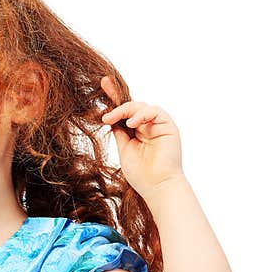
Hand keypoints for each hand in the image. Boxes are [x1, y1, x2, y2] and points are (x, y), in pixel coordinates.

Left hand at [99, 75, 184, 196]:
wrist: (157, 187)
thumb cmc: (141, 173)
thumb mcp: (124, 149)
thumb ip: (119, 132)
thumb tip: (109, 117)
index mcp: (137, 131)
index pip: (124, 111)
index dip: (114, 98)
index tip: (103, 84)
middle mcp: (148, 125)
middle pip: (132, 105)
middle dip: (116, 95)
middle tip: (103, 88)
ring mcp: (158, 125)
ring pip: (141, 106)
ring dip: (125, 109)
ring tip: (110, 118)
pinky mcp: (168, 126)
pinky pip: (154, 111)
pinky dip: (141, 114)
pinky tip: (131, 124)